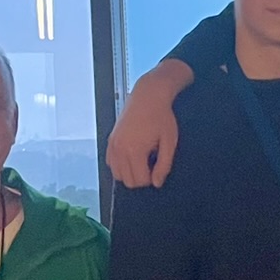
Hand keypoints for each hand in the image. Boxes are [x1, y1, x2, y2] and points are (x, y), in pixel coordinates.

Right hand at [106, 61, 191, 188]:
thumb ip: (164, 165)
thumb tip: (157, 183)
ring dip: (130, 172)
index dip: (152, 178)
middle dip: (141, 178)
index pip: (140, 181)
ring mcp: (112, 144)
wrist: (148, 96)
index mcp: (134, 150)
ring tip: (142, 159)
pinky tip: (132, 155)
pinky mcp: (110, 140)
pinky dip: (120, 165)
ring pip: (117, 174)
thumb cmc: (162, 117)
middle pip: (127, 181)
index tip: (158, 167)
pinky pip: (111, 163)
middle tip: (152, 163)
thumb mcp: (169, 142)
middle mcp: (119, 149)